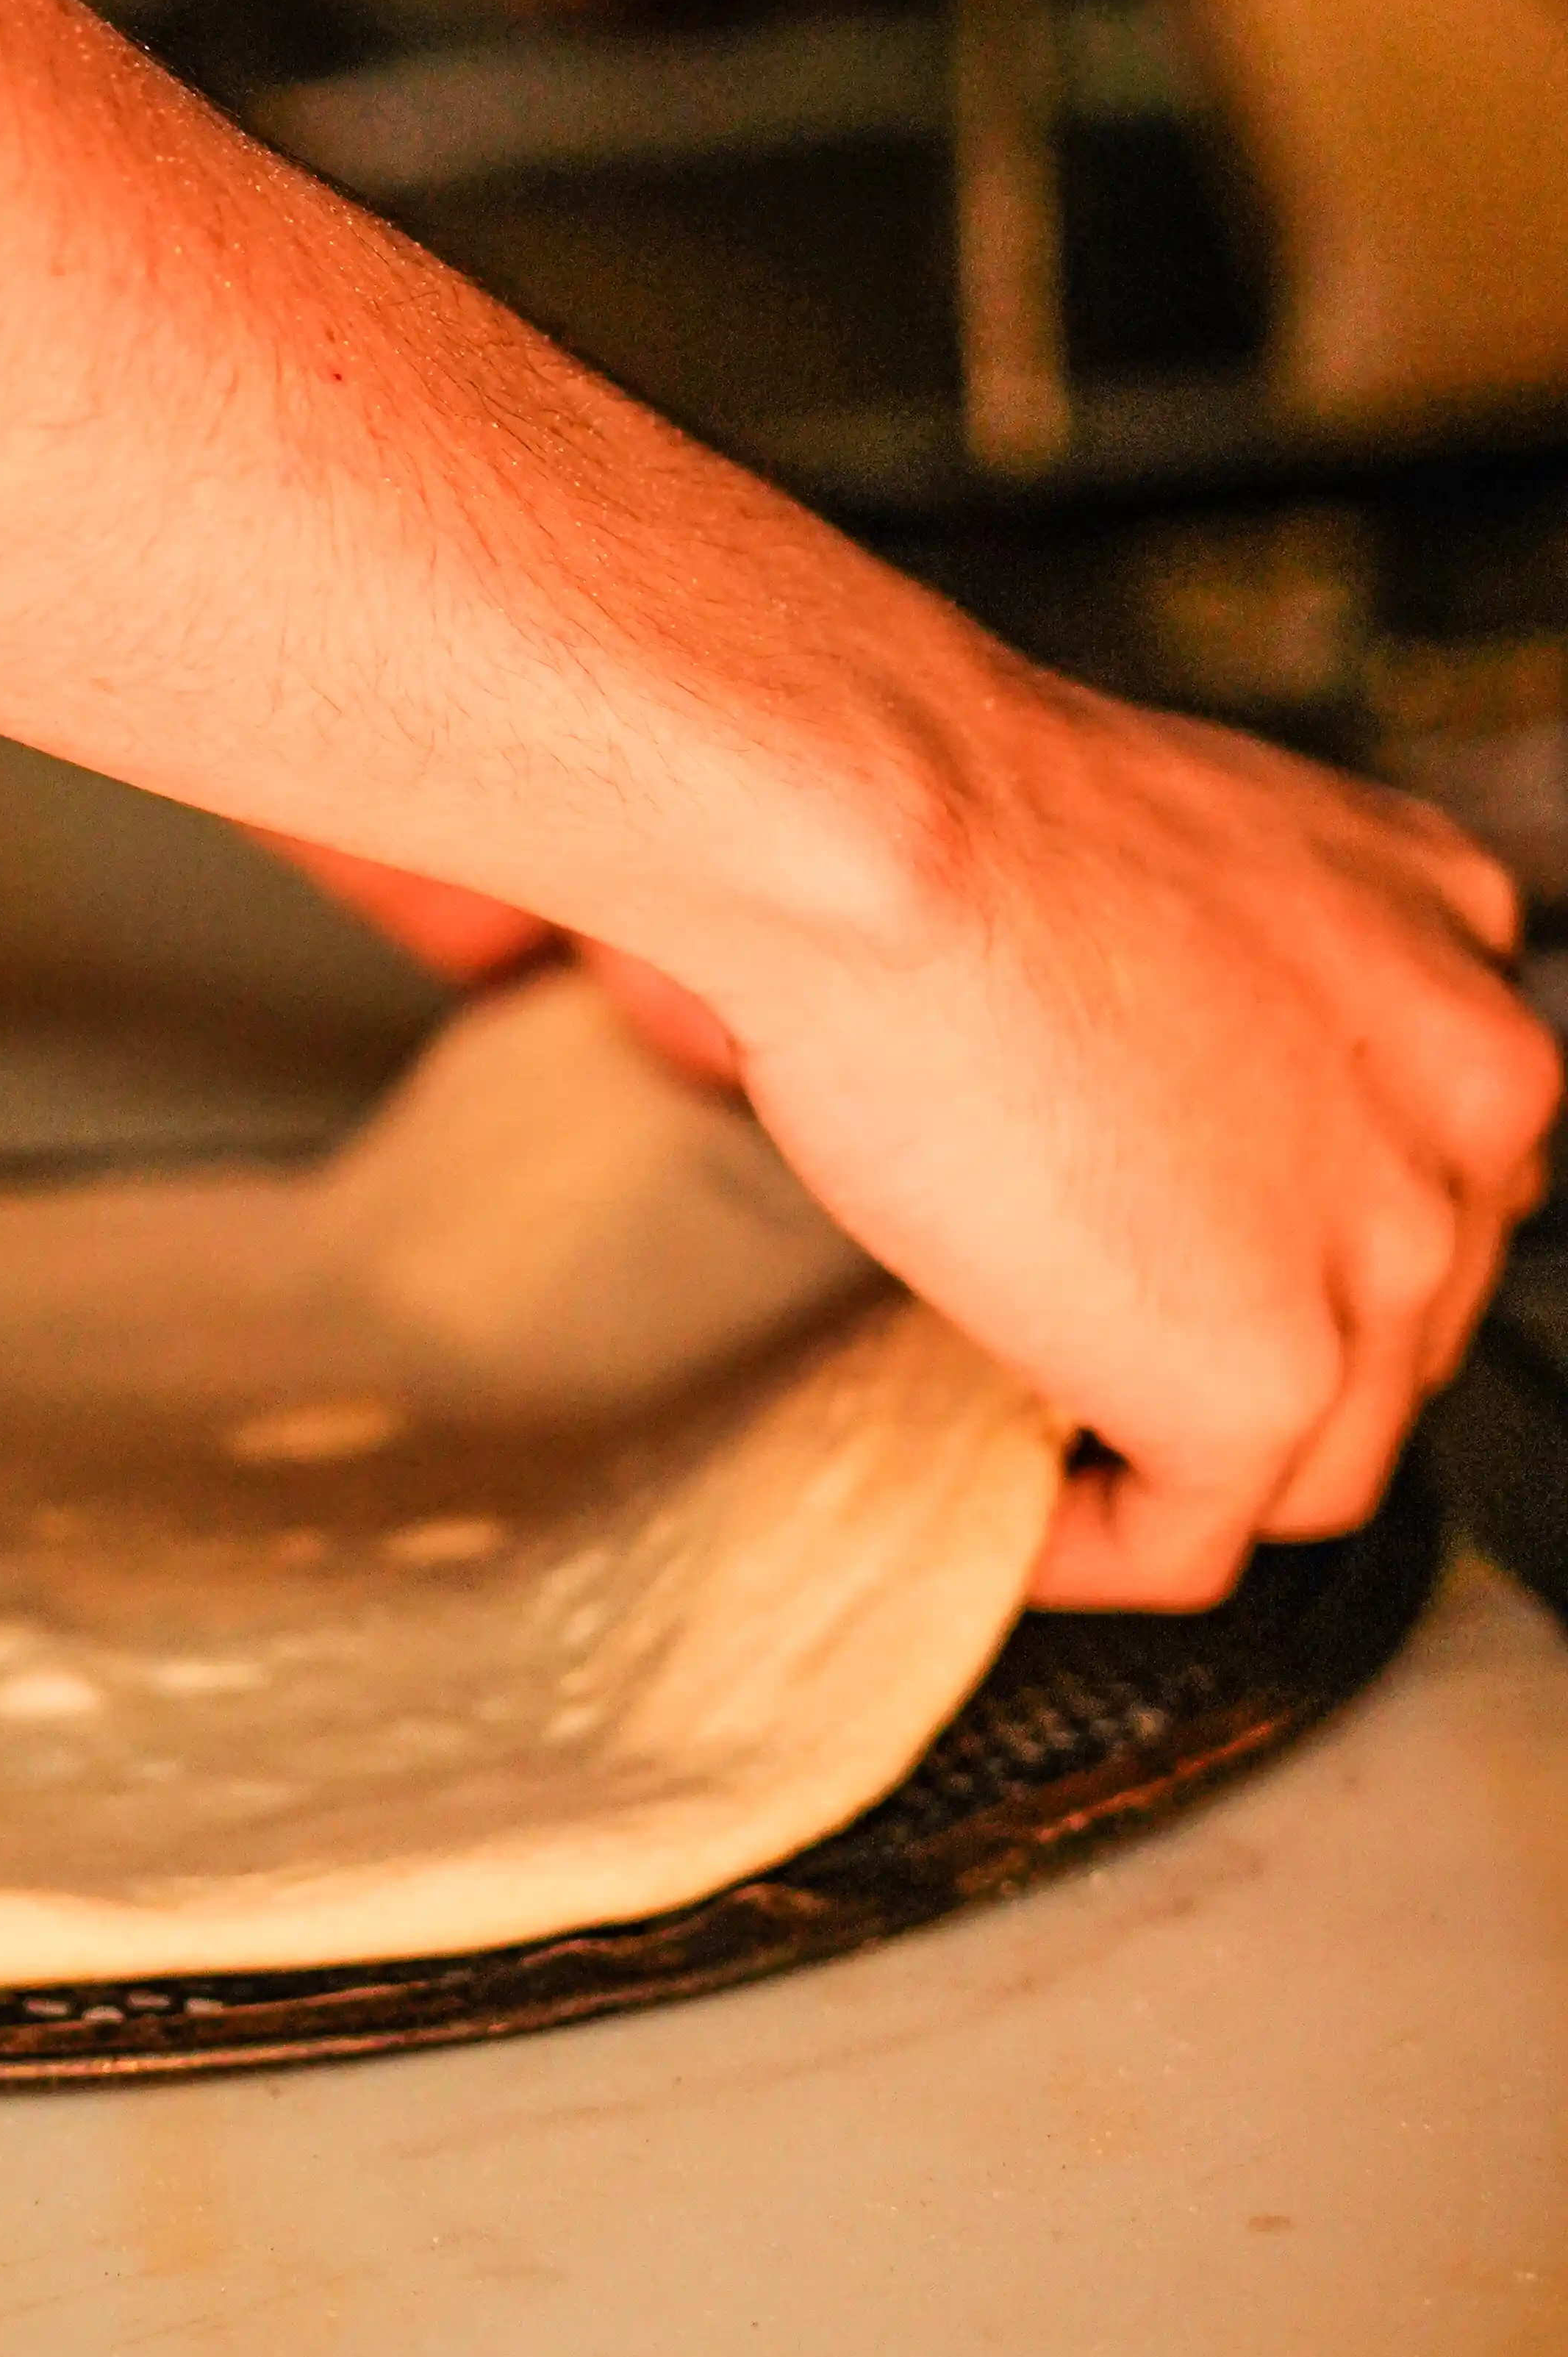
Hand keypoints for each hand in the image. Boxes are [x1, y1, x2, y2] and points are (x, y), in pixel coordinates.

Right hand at [700, 673, 1554, 1607]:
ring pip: (1326, 1446)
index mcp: (1448, 936)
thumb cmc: (941, 807)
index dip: (1298, 1214)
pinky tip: (1010, 1514)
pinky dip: (1095, 1549)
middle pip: (1401, 1304)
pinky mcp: (1269, 1378)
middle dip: (1258, 1337)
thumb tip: (1058, 1062)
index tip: (1173, 1234)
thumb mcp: (1145, 844)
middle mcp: (1471, 1094)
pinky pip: (1193, 1542)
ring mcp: (1389, 1252)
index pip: (1422, 1144)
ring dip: (1190, 1460)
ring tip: (1051, 1439)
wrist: (885, 837)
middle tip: (1097, 1340)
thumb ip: (1182, 966)